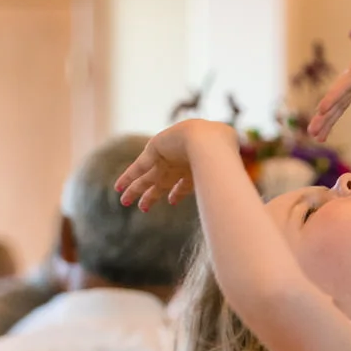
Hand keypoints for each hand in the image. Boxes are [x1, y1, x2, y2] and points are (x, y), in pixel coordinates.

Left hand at [116, 118, 235, 212]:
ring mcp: (167, 156)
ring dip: (136, 189)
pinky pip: (138, 166)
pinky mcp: (155, 151)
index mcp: (195, 166)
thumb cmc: (223, 156)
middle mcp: (179, 161)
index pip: (182, 180)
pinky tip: (118, 188)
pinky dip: (128, 176)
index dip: (177, 192)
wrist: (211, 141)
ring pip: (147, 176)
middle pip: (161, 181)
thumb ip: (224, 185)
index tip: (171, 201)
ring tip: (124, 202)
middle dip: (152, 194)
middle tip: (143, 208)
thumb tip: (232, 203)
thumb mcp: (226, 173)